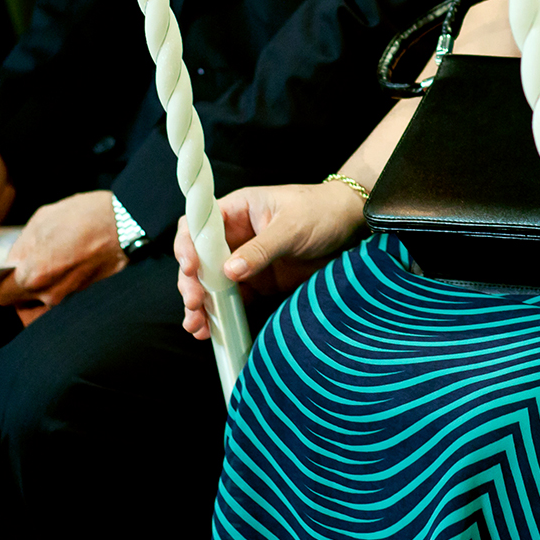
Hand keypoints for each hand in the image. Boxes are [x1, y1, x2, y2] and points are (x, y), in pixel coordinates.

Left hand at [0, 190, 124, 321]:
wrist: (129, 224)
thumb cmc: (88, 217)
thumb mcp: (44, 219)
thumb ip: (22, 245)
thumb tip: (14, 260)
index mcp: (34, 273)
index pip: (1, 295)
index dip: (1, 282)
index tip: (6, 273)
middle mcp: (50, 295)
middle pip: (19, 306)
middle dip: (20, 291)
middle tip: (31, 271)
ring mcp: (70, 301)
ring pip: (41, 309)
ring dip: (40, 296)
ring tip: (51, 274)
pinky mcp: (87, 301)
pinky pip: (62, 307)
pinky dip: (59, 298)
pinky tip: (67, 277)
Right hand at [174, 181, 364, 337]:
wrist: (351, 226)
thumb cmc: (321, 211)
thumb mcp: (292, 226)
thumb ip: (262, 248)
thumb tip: (230, 271)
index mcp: (237, 210)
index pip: (198, 225)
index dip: (188, 245)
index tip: (190, 267)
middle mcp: (235, 235)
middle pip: (199, 259)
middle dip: (191, 282)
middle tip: (194, 302)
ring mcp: (245, 260)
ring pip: (211, 283)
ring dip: (201, 303)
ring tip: (196, 324)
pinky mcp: (258, 282)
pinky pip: (232, 299)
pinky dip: (221, 314)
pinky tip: (211, 329)